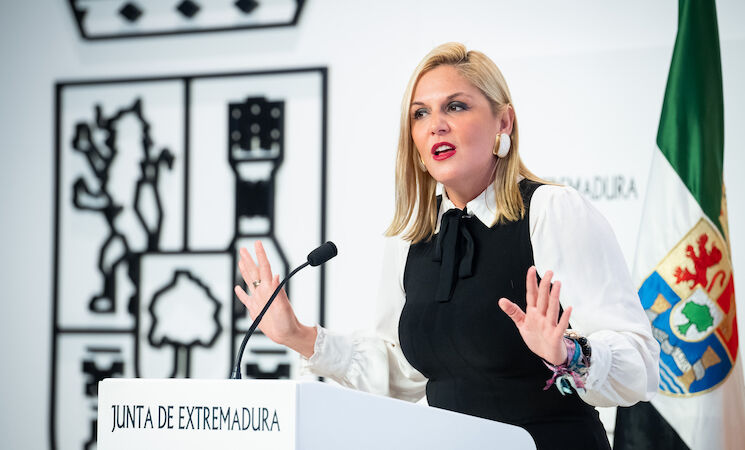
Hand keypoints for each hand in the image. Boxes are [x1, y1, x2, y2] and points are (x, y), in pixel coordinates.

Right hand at [234, 241, 315, 357]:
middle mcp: (264, 291)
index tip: (257, 243)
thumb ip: (279, 292)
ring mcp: (259, 300)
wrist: (287, 334)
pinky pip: (246, 299)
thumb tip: (277, 275)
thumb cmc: (288, 321)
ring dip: (245, 271)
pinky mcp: (255, 309)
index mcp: (270, 289)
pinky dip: (241, 293)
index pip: (264, 268)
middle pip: (254, 272)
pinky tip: (237, 288)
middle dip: (249, 259)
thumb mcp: (284, 306)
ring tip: (241, 261)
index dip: (261, 255)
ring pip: (249, 282)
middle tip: (243, 249)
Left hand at [498, 267, 570, 365]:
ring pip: (552, 309)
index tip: (532, 269)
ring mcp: (549, 325)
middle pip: (543, 299)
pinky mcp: (555, 335)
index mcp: (533, 312)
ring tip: (557, 284)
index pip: (532, 294)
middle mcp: (542, 316)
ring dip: (554, 297)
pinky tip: (569, 308)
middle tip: (549, 272)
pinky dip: (564, 318)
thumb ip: (513, 312)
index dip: (531, 282)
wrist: (548, 355)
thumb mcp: (522, 324)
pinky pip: (561, 326)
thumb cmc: (536, 337)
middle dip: (545, 285)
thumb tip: (501, 300)